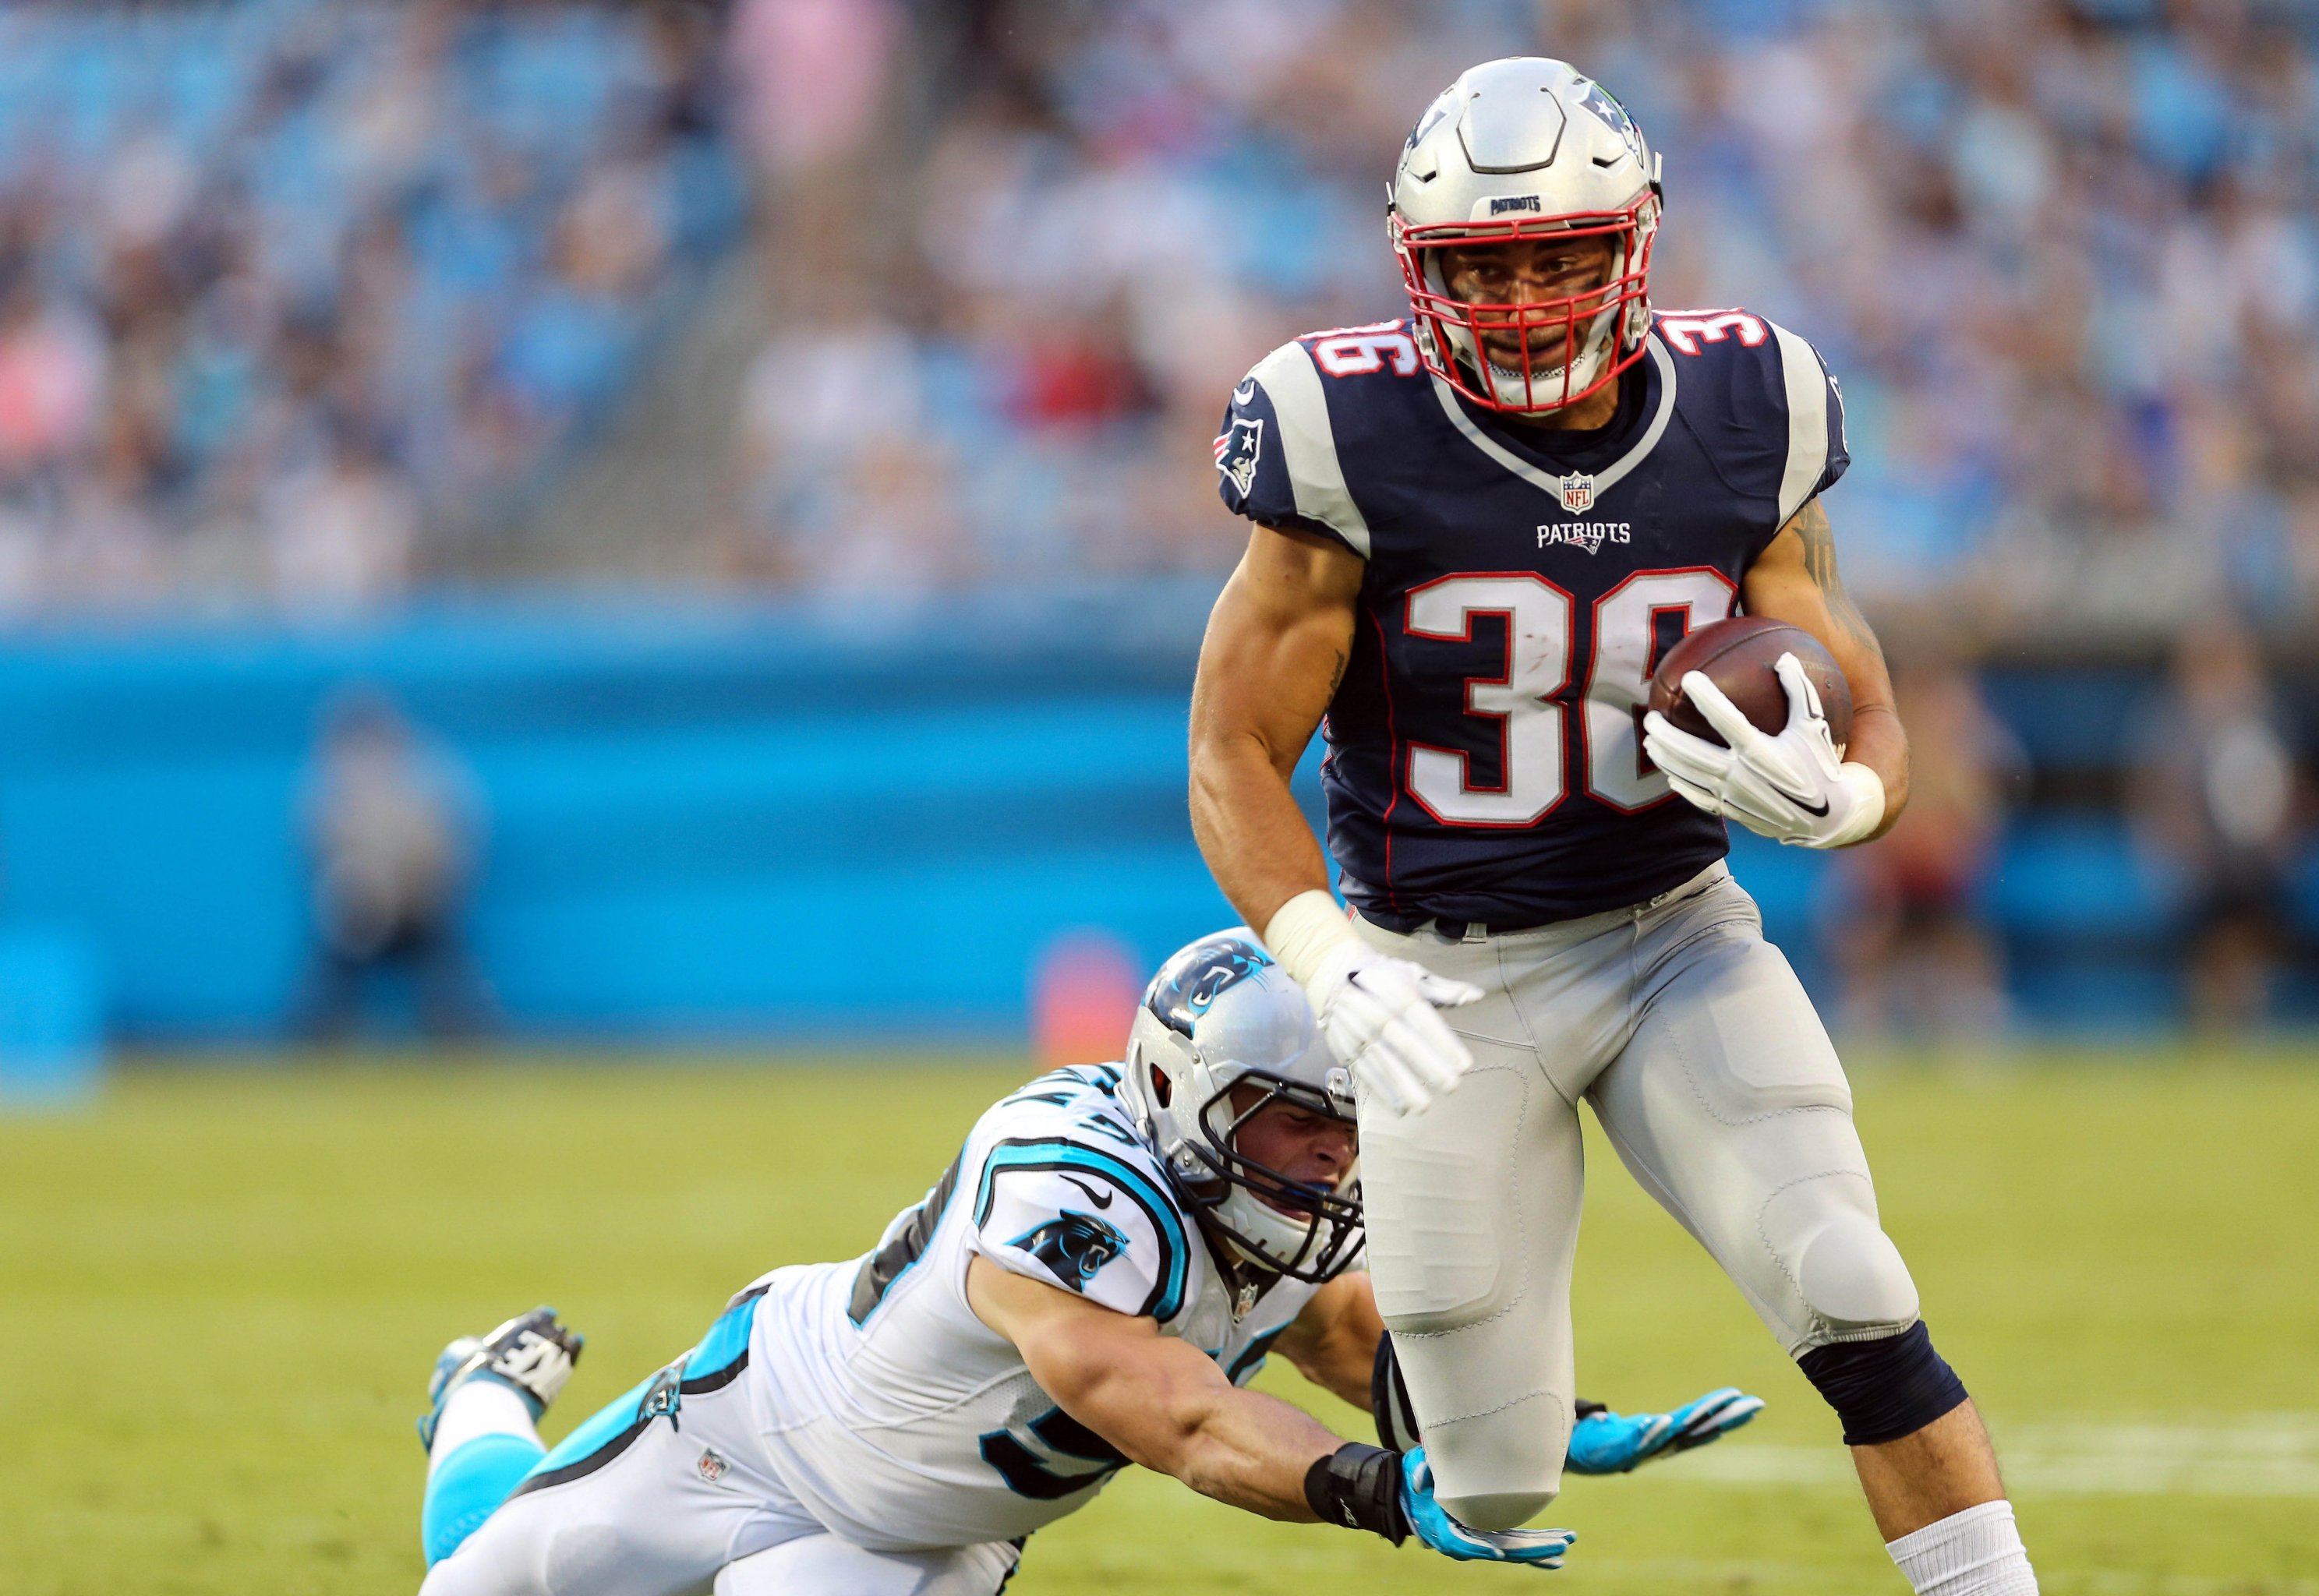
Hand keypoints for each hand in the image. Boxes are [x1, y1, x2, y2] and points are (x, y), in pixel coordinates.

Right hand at [1302, 940, 1481, 1115]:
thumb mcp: (1412, 974)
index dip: (1444, 1043)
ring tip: (1424, 1106)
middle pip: (1404, 1043)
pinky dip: (1381, 1091)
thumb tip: (1477, 996)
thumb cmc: (1381, 976)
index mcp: (1397, 992)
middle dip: (1429, 1066)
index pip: (1423, 1020)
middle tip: (1452, 1087)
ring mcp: (1357, 1032)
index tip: (1464, 1064)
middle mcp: (1376, 1013)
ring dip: (1403, 1086)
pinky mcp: (1344, 1048)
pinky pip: (1364, 1072)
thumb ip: (1445, 990)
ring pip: (1382, 1061)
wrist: (1330, 973)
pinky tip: (1399, 1108)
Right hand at [1400, 1448, 1575, 1567]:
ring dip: (1540, 1547)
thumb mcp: (1414, 1471)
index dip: (1481, 1547)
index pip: (1465, 1543)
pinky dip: (1534, 1548)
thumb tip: (1419, 1480)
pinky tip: (1557, 1553)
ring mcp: (1480, 1539)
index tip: (1499, 1552)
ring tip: (1567, 1543)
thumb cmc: (1414, 1483)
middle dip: (1532, 1548)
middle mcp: (1467, 1542)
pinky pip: (1514, 1544)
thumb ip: (1419, 1473)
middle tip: (1561, 1545)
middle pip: (1502, 1549)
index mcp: (1446, 1530)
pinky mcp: (1489, 1534)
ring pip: (1513, 1549)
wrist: (1411, 1497)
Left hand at [1565, 1387, 1763, 1473]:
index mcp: (1671, 1439)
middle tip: (1751, 1404)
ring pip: (1673, 1433)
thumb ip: (1670, 1425)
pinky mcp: (1619, 1449)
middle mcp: (1662, 1446)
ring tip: (1713, 1405)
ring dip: (1693, 1420)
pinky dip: (1650, 1431)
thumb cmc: (1615, 1442)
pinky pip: (1637, 1439)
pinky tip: (1661, 1420)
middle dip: (1725, 1417)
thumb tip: (1695, 1414)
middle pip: (1698, 1428)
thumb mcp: (1647, 1430)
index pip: (1707, 1425)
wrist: (1580, 1455)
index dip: (1730, 1415)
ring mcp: (1642, 1448)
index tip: (1755, 1404)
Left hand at [1642, 653, 1882, 848]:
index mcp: (1763, 751)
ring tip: (1648, 742)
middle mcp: (1744, 775)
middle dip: (1667, 736)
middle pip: (1694, 754)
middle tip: (1650, 717)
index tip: (1689, 678)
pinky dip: (1682, 785)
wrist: (1827, 818)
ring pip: (1690, 776)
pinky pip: (1699, 798)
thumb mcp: (1814, 726)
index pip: (1727, 720)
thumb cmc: (1819, 764)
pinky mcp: (1733, 811)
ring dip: (1666, 758)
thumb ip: (1799, 690)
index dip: (1706, 698)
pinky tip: (1669, 774)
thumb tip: (1784, 656)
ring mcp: (1735, 796)